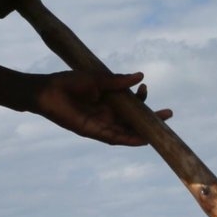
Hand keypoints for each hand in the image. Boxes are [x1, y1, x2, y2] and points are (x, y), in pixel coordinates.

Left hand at [29, 70, 171, 145]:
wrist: (48, 92)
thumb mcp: (97, 79)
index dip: (141, 99)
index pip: (130, 104)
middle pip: (133, 119)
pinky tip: (143, 139)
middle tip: (168, 114)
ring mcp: (101, 123)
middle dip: (150, 118)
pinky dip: (129, 139)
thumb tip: (140, 76)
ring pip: (127, 131)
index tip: (146, 88)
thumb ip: (118, 81)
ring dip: (143, 130)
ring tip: (161, 127)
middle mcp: (106, 113)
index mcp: (107, 100)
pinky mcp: (93, 131)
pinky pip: (114, 138)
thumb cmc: (68, 82)